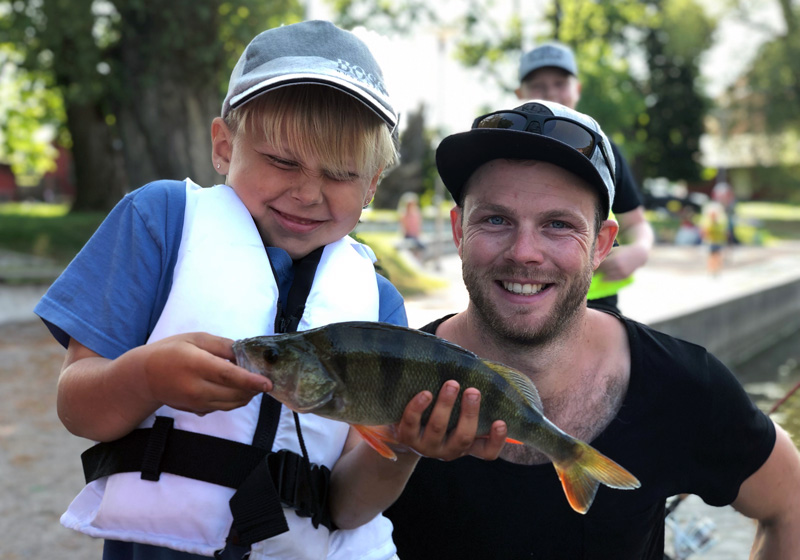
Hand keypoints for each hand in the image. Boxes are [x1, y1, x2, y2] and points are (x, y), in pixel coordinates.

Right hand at [138, 332, 270, 414]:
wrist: (145, 377)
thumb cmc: (171, 352)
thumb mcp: (196, 339)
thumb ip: (222, 346)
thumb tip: (244, 353)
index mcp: (196, 365)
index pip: (228, 376)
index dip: (250, 381)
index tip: (268, 383)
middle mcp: (197, 388)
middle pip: (235, 394)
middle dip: (253, 387)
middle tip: (262, 376)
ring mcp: (197, 403)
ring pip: (232, 404)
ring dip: (246, 395)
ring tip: (250, 381)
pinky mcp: (198, 411)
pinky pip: (224, 407)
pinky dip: (234, 399)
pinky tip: (233, 387)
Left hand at [393, 380, 506, 460]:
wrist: (401, 433)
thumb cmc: (435, 417)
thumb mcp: (454, 417)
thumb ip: (467, 403)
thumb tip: (481, 371)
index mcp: (464, 445)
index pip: (486, 452)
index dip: (496, 441)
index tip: (501, 422)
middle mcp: (448, 450)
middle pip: (463, 437)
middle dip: (470, 413)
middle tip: (473, 391)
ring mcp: (426, 446)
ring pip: (438, 428)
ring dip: (446, 404)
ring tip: (452, 384)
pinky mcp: (406, 438)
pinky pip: (411, 422)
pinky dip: (418, 407)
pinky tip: (425, 393)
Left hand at [596, 243, 647, 279]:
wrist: (638, 254)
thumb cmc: (622, 251)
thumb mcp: (612, 250)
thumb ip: (603, 255)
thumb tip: (592, 260)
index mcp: (613, 260)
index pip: (599, 266)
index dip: (594, 267)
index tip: (589, 267)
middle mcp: (617, 267)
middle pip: (602, 272)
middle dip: (597, 272)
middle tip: (592, 272)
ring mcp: (621, 273)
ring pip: (607, 277)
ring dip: (602, 276)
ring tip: (597, 274)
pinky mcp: (624, 277)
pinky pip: (613, 279)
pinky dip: (608, 278)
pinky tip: (604, 277)